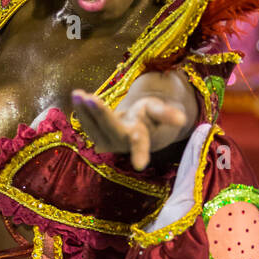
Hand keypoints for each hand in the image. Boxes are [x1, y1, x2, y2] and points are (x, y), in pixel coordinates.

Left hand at [71, 89, 186, 171]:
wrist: (139, 123)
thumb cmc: (151, 115)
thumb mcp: (159, 111)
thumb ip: (167, 114)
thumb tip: (181, 119)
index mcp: (141, 138)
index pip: (141, 147)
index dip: (140, 154)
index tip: (139, 165)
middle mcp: (123, 143)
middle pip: (110, 129)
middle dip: (100, 114)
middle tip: (89, 98)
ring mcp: (108, 142)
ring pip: (94, 128)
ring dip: (84, 111)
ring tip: (78, 93)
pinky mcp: (97, 137)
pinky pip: (87, 125)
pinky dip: (81, 110)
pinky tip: (77, 96)